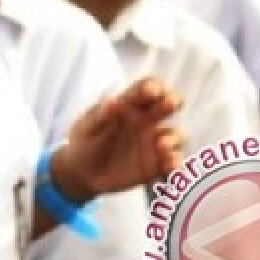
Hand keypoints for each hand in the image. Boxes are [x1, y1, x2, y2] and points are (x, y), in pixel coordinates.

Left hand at [54, 77, 184, 199]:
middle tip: (169, 103)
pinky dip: (175, 162)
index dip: (153, 85)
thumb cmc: (84, 143)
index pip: (146, 87)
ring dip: (173, 137)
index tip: (150, 90)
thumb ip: (100, 116)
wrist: (83, 174)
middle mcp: (146, 120)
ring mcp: (154, 142)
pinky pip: (173, 161)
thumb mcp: (86, 128)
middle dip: (173, 101)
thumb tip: (112, 100)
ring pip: (176, 135)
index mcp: (129, 105)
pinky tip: (170, 165)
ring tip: (161, 144)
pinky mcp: (157, 164)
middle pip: (168, 104)